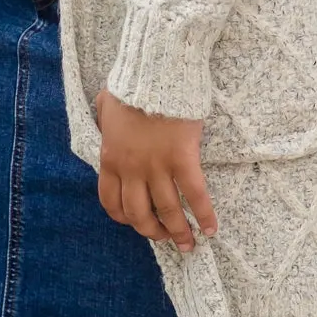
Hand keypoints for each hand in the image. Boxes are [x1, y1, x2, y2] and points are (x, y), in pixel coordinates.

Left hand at [94, 88, 217, 250]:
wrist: (155, 72)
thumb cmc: (132, 84)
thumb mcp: (106, 105)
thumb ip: (105, 120)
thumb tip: (105, 118)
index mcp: (111, 158)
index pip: (111, 202)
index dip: (125, 219)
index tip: (137, 222)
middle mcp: (131, 169)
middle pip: (138, 213)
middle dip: (151, 231)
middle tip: (164, 238)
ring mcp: (157, 166)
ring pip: (166, 210)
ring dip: (177, 232)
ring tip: (188, 244)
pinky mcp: (182, 158)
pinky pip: (194, 194)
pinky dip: (204, 214)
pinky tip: (212, 228)